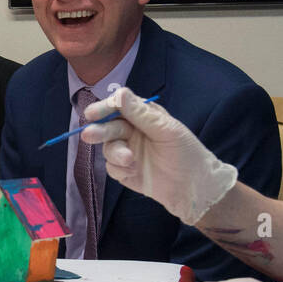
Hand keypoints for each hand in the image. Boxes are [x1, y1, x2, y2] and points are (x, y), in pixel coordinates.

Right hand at [79, 87, 236, 225]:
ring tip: (130, 161)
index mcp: (143, 116)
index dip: (104, 109)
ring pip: (108, 148)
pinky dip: (119, 169)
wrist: (194, 188)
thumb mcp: (166, 130)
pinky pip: (111, 167)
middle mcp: (132, 131)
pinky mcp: (124, 171)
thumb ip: (141, 114)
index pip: (118, 107)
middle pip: (108, 127)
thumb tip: (120, 93)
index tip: (92, 114)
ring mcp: (127, 151)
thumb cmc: (186, 153)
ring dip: (116, 154)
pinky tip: (134, 172)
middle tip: (89, 135)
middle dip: (100, 131)